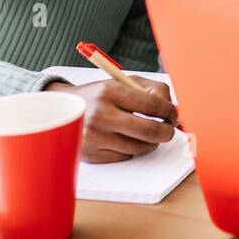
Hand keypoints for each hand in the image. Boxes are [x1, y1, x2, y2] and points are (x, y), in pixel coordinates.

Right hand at [46, 78, 177, 163]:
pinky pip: (125, 156)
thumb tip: (174, 110)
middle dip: (166, 132)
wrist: (63, 109)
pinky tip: (124, 139)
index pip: (152, 105)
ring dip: (150, 143)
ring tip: (146, 133)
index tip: (173, 115)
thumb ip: (152, 90)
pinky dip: (131, 150)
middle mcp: (101, 115)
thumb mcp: (123, 82)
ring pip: (140, 148)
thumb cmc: (100, 96)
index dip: (169, 112)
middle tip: (168, 130)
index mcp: (110, 92)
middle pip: (149, 131)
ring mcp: (95, 137)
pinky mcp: (91, 154)